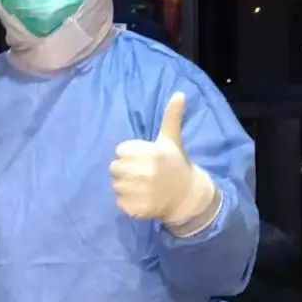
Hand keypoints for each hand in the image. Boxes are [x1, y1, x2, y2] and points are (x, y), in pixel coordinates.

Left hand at [110, 92, 216, 227]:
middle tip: (141, 174)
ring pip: (115, 185)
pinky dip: (127, 202)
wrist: (187, 196)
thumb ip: (171, 116)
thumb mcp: (172, 140)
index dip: (130, 154)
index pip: (120, 150)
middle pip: (114, 167)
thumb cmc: (176, 164)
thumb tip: (179, 93)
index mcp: (152, 154)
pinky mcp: (137, 209)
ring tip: (141, 186)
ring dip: (125, 186)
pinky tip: (141, 199)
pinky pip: (119, 203)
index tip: (144, 159)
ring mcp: (141, 192)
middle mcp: (146, 172)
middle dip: (125, 170)